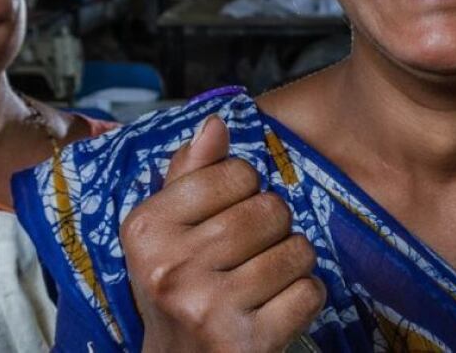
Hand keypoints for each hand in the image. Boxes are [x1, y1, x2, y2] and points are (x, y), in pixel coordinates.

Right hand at [120, 116, 324, 351]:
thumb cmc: (176, 294)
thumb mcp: (166, 233)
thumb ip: (190, 175)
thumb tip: (215, 124)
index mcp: (146, 228)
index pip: (235, 173)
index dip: (244, 192)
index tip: (226, 219)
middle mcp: (170, 266)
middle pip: (270, 209)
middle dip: (273, 229)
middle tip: (248, 255)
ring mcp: (207, 306)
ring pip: (296, 249)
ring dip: (292, 264)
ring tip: (263, 282)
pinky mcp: (245, 342)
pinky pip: (309, 292)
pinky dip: (304, 298)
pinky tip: (276, 308)